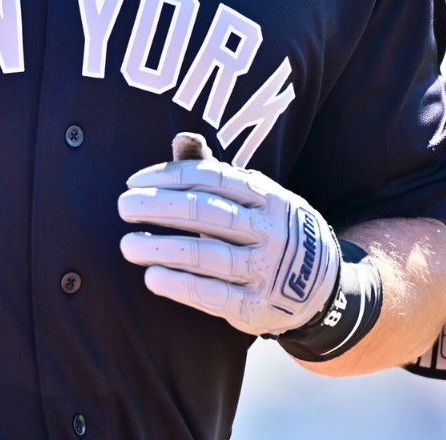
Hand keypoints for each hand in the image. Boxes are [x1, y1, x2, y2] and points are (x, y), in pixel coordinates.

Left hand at [118, 132, 341, 336]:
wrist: (323, 286)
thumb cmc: (273, 230)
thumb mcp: (258, 198)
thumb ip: (216, 173)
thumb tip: (181, 138)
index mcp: (268, 197)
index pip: (212, 178)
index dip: (169, 177)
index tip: (134, 181)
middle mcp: (269, 231)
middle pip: (206, 212)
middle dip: (159, 207)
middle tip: (123, 206)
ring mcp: (265, 270)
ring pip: (206, 255)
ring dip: (161, 248)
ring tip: (127, 245)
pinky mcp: (256, 307)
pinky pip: (213, 295)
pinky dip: (180, 285)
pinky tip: (151, 277)